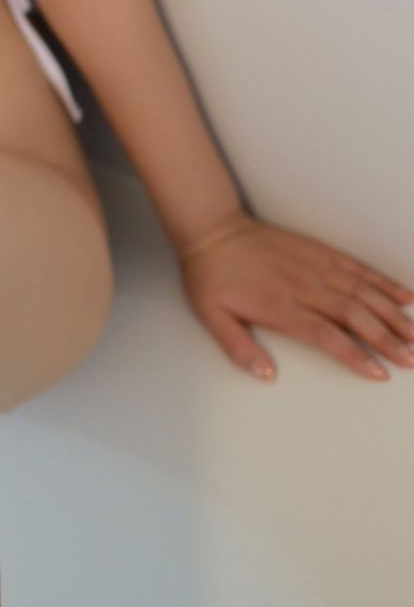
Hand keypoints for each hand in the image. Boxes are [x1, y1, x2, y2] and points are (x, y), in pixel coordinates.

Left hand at [177, 212, 413, 382]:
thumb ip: (239, 348)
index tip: (380, 372)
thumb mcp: (212, 317)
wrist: (213, 230)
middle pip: (356, 316)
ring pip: (365, 293)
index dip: (356, 355)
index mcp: (281, 307)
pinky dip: (385, 282)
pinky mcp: (321, 252)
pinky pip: (359, 269)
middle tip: (413, 360)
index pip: (328, 335)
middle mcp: (305, 287)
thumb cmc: (212, 276)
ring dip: (394, 314)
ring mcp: (316, 267)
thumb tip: (267, 375)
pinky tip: (406, 295)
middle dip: (388, 339)